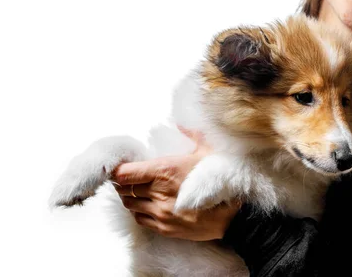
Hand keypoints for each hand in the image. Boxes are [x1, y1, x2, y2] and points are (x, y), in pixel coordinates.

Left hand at [111, 128, 240, 240]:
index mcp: (165, 171)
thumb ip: (193, 135)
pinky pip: (140, 219)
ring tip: (135, 190)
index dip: (116, 170)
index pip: (125, 173)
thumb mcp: (210, 151)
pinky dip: (138, 211)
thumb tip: (180, 123)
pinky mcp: (165, 228)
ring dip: (129, 196)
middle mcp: (159, 193)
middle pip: (124, 189)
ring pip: (130, 205)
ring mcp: (161, 213)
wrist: (235, 216)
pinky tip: (145, 204)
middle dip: (123, 182)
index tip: (117, 166)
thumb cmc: (222, 181)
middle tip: (125, 176)